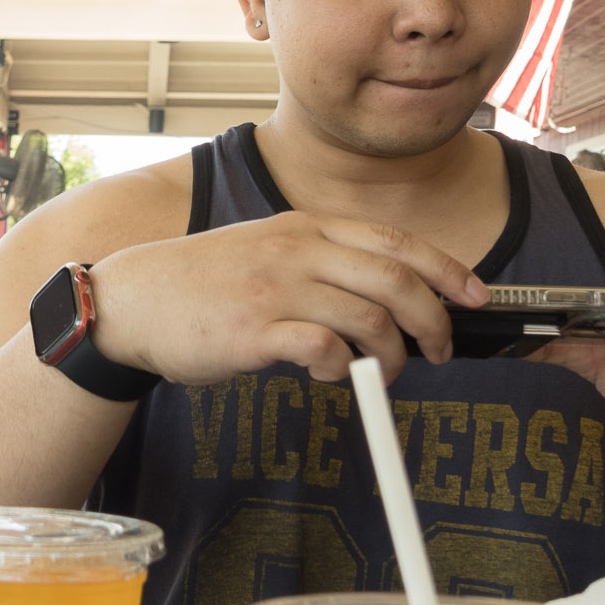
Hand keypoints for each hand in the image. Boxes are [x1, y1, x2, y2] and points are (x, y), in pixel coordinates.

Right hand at [88, 211, 486, 386]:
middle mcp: (296, 251)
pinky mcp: (253, 332)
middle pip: (395, 281)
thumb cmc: (202, 284)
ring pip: (369, 320)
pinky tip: (330, 377)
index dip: (446, 269)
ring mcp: (275, 290)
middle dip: (433, 321)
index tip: (474, 296)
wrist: (131, 301)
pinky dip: (342, 369)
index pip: (395, 241)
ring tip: (381, 374)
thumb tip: (381, 299)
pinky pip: (323, 350)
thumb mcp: (266, 250)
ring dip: (391, 356)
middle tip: (439, 351)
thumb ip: (319, 263)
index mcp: (305, 228)